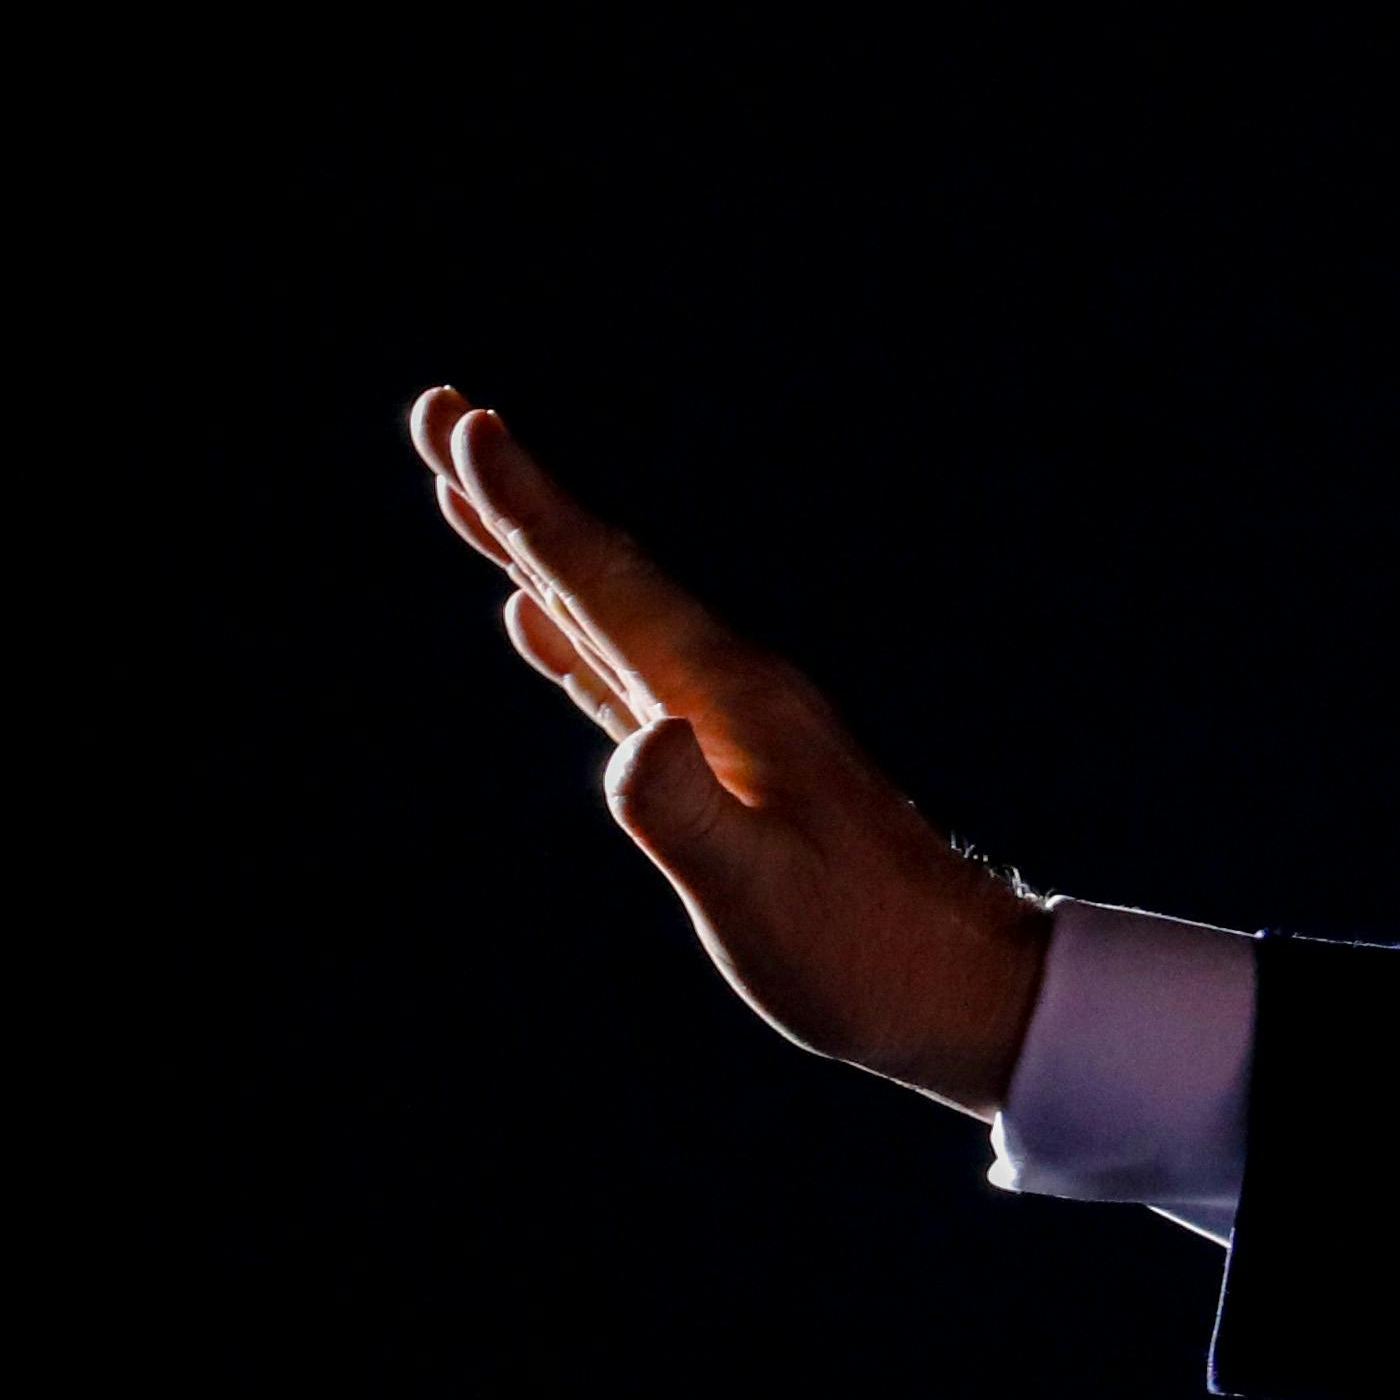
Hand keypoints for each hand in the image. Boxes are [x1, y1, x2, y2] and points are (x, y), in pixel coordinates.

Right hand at [410, 389, 1051, 1114]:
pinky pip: (630, 673)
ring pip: (610, 617)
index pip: (607, 588)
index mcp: (727, 701)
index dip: (529, 511)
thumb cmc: (861, 952)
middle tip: (440, 412)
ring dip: (538, 557)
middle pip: (601, 575)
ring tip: (472, 497)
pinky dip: (576, 636)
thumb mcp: (761, 895)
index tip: (464, 425)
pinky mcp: (730, 764)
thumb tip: (638, 737)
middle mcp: (728, 689)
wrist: (960, 988)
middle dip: (517, 501)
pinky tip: (542, 624)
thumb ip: (689, 817)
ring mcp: (731, 723)